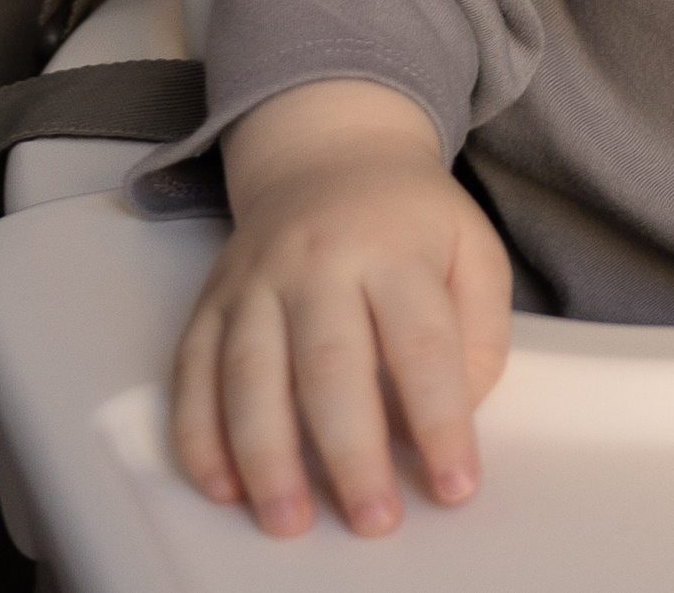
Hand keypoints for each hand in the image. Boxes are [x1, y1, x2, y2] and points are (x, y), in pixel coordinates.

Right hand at [172, 80, 511, 538]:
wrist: (330, 153)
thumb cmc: (409, 217)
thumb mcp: (473, 248)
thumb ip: (482, 327)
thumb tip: (459, 409)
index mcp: (395, 249)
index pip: (423, 345)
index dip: (440, 421)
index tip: (455, 485)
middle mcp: (319, 263)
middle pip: (331, 366)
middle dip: (350, 454)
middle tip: (373, 521)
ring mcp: (256, 283)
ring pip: (250, 377)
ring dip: (266, 459)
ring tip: (288, 521)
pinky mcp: (209, 304)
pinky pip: (192, 375)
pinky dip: (200, 437)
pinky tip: (223, 487)